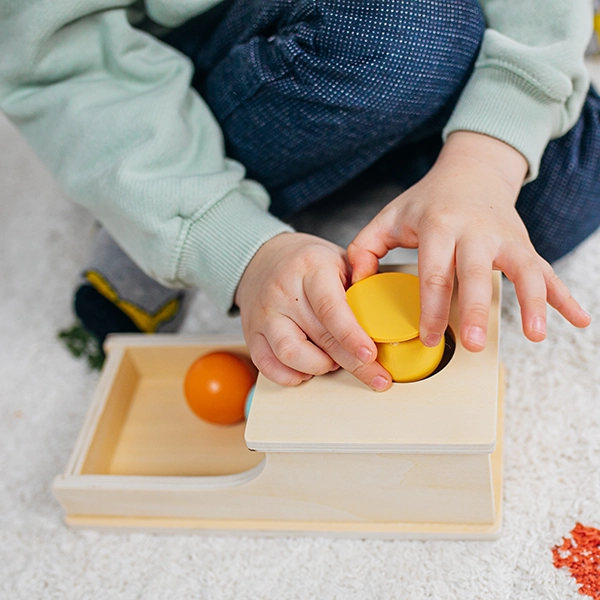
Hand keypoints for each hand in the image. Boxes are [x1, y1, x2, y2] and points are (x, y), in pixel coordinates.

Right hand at [234, 232, 392, 389]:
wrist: (263, 258)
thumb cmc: (308, 263)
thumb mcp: (340, 259)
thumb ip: (362, 284)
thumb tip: (388, 319)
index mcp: (310, 269)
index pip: (331, 308)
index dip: (352, 336)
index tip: (371, 355)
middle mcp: (284, 292)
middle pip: (319, 337)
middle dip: (352, 363)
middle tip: (376, 376)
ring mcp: (265, 314)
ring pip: (290, 354)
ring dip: (318, 367)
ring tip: (332, 362)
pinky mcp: (251, 333)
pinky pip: (268, 365)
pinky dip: (291, 376)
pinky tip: (307, 369)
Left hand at [347, 131, 590, 351]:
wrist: (471, 171)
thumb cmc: (427, 201)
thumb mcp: (390, 216)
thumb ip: (365, 247)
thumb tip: (358, 283)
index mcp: (439, 225)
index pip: (434, 272)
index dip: (430, 308)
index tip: (428, 337)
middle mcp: (475, 231)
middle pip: (476, 273)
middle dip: (475, 310)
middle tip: (472, 344)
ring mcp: (505, 237)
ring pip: (522, 270)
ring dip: (531, 303)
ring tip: (535, 335)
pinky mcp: (524, 245)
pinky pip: (547, 271)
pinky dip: (563, 296)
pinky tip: (578, 319)